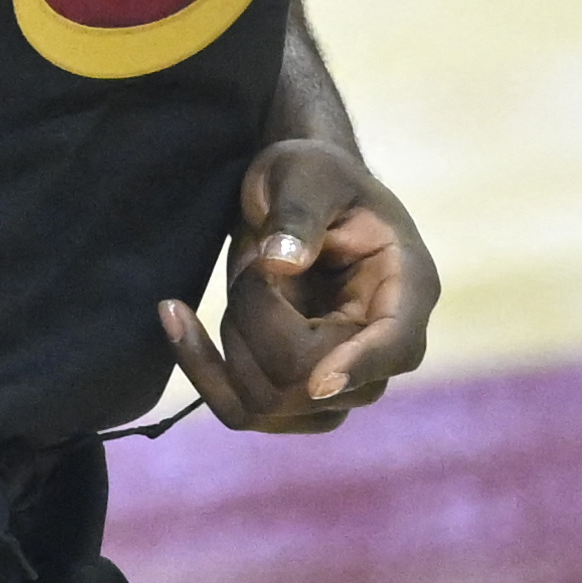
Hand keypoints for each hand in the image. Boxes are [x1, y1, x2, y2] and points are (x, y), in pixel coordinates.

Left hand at [156, 138, 437, 433]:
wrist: (296, 196)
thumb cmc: (312, 176)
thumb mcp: (306, 172)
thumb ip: (298, 211)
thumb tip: (279, 264)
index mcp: (407, 287)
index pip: (397, 346)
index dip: (360, 366)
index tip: (318, 381)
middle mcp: (381, 345)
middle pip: (313, 381)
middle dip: (260, 320)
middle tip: (255, 257)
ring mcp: (340, 379)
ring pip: (270, 403)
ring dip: (233, 339)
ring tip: (242, 274)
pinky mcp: (295, 395)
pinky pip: (240, 410)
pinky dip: (200, 368)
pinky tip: (174, 316)